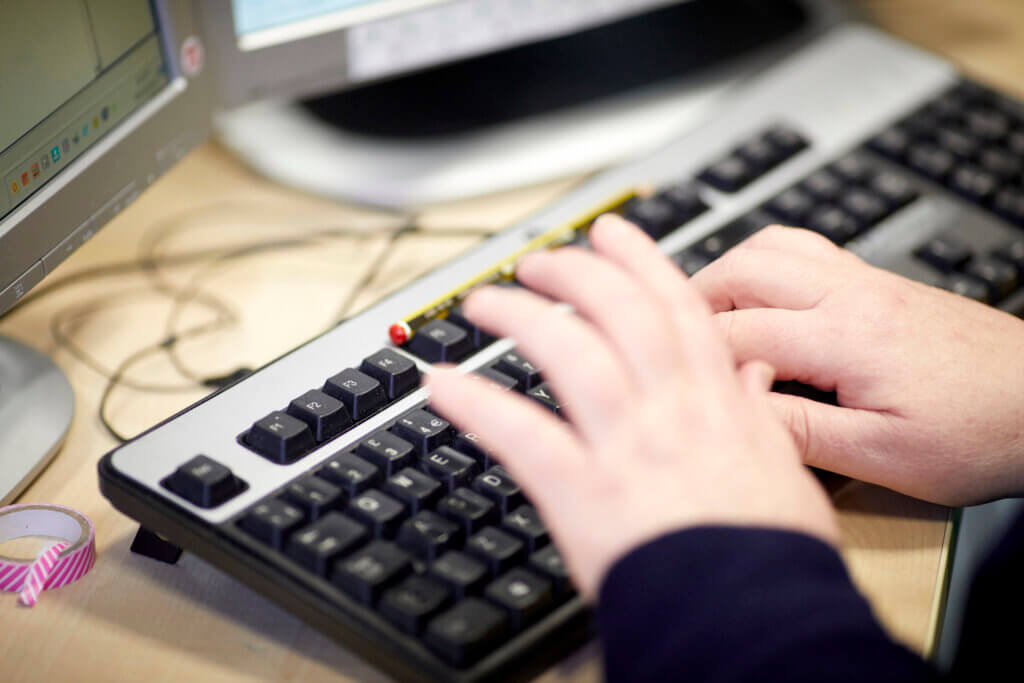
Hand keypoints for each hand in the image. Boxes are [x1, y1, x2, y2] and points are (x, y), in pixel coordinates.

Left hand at [426, 215, 837, 600]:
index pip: (676, 308)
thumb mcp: (784, 468)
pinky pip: (519, 434)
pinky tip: (441, 383)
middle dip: (573, 274)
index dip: (639, 259)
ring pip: (567, 354)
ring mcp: (623, 446)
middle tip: (537, 261)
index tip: (611, 232)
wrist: (754, 617)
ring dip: (521, 318)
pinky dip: (475, 404)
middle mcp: (667, 410)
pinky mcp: (580, 491)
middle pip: (616, 313)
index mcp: (716, 403)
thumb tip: (749, 371)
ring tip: (485, 303)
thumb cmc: (768, 552)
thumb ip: (757, 412)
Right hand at [690, 225, 1023, 505]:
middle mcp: (850, 293)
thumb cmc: (981, 430)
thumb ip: (803, 432)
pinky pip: (803, 246)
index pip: (735, 330)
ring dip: (724, 272)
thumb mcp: (887, 455)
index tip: (661, 373)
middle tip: (664, 335)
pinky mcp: (879, 281)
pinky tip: (760, 292)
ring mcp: (865, 280)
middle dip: (690, 299)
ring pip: (769, 245)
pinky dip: (763, 261)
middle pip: (740, 268)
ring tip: (701, 313)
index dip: (689, 354)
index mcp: (846, 336)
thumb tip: (736, 413)